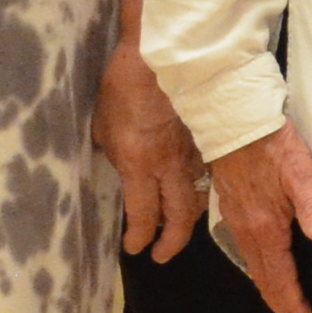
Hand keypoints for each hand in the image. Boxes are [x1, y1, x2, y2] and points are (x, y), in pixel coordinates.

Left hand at [97, 48, 203, 260]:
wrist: (159, 57)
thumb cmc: (121, 88)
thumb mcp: (104, 127)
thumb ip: (115, 155)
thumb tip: (122, 167)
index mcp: (140, 165)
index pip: (143, 216)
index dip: (139, 238)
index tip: (133, 248)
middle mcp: (170, 167)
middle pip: (180, 218)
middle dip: (171, 242)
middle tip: (162, 255)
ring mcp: (194, 155)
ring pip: (199, 198)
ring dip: (188, 219)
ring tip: (179, 228)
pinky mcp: (207, 141)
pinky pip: (207, 175)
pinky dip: (201, 190)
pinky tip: (195, 192)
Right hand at [205, 126, 311, 312]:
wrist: (236, 122)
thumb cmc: (273, 145)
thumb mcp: (300, 172)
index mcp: (266, 227)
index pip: (281, 275)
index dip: (293, 299)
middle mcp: (248, 229)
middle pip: (263, 276)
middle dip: (278, 300)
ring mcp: (237, 219)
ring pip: (252, 263)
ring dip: (265, 285)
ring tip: (276, 301)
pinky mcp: (232, 207)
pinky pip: (244, 247)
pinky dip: (255, 266)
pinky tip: (260, 264)